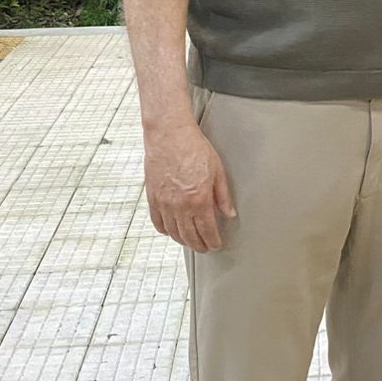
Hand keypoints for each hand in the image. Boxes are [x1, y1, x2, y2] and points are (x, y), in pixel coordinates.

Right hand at [144, 122, 235, 251]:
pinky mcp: (152, 197)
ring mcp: (164, 203)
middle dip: (199, 245)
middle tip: (205, 247)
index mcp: (198, 199)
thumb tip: (229, 213)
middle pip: (189, 236)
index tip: (216, 244)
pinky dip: (165, 230)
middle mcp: (179, 205)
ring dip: (183, 240)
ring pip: (173, 232)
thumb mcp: (217, 170)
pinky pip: (157, 222)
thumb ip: (223, 196)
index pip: (207, 231)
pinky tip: (171, 230)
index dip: (212, 242)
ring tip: (191, 241)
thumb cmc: (193, 147)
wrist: (169, 134)